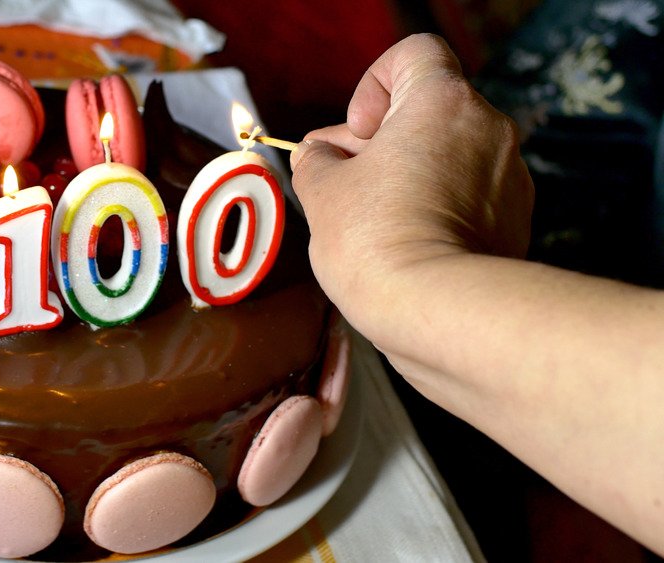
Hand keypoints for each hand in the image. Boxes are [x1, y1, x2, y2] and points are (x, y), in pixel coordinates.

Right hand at [289, 34, 533, 336]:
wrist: (437, 312)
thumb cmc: (378, 244)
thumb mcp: (321, 191)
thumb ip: (316, 159)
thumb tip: (319, 156)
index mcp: (441, 103)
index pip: (414, 53)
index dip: (374, 83)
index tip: (357, 131)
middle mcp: (487, 128)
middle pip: (428, 110)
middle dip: (384, 140)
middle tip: (348, 180)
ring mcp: (509, 176)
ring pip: (449, 155)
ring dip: (411, 175)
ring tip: (373, 220)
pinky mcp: (515, 219)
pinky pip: (469, 195)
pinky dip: (438, 207)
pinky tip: (405, 244)